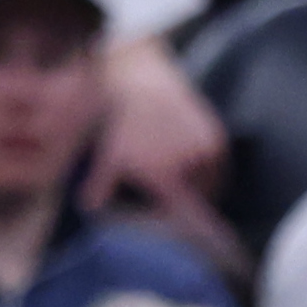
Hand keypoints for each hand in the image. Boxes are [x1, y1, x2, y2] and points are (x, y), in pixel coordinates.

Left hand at [84, 45, 227, 216]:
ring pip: (212, 184)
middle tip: (177, 193)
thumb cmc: (124, 123)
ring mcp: (207, 152)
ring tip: (183, 176)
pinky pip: (219, 166)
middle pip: (199, 200)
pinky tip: (191, 160)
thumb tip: (87, 209)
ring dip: (202, 185)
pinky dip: (210, 168)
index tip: (183, 225)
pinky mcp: (218, 138)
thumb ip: (99, 186)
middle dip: (190, 200)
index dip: (187, 224)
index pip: (187, 216)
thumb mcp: (108, 156)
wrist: (143, 81)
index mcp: (166, 178)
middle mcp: (191, 167)